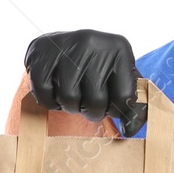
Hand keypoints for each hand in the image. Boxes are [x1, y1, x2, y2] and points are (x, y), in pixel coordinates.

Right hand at [24, 29, 146, 136]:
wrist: (63, 46)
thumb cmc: (98, 67)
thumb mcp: (122, 78)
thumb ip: (133, 105)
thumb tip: (129, 130)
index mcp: (119, 48)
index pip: (124, 97)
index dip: (116, 109)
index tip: (110, 104)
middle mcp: (93, 42)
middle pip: (96, 101)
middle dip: (92, 111)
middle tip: (89, 101)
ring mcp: (65, 47)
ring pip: (69, 99)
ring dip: (71, 106)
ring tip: (74, 94)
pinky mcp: (40, 55)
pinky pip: (44, 94)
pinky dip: (50, 102)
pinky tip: (56, 90)